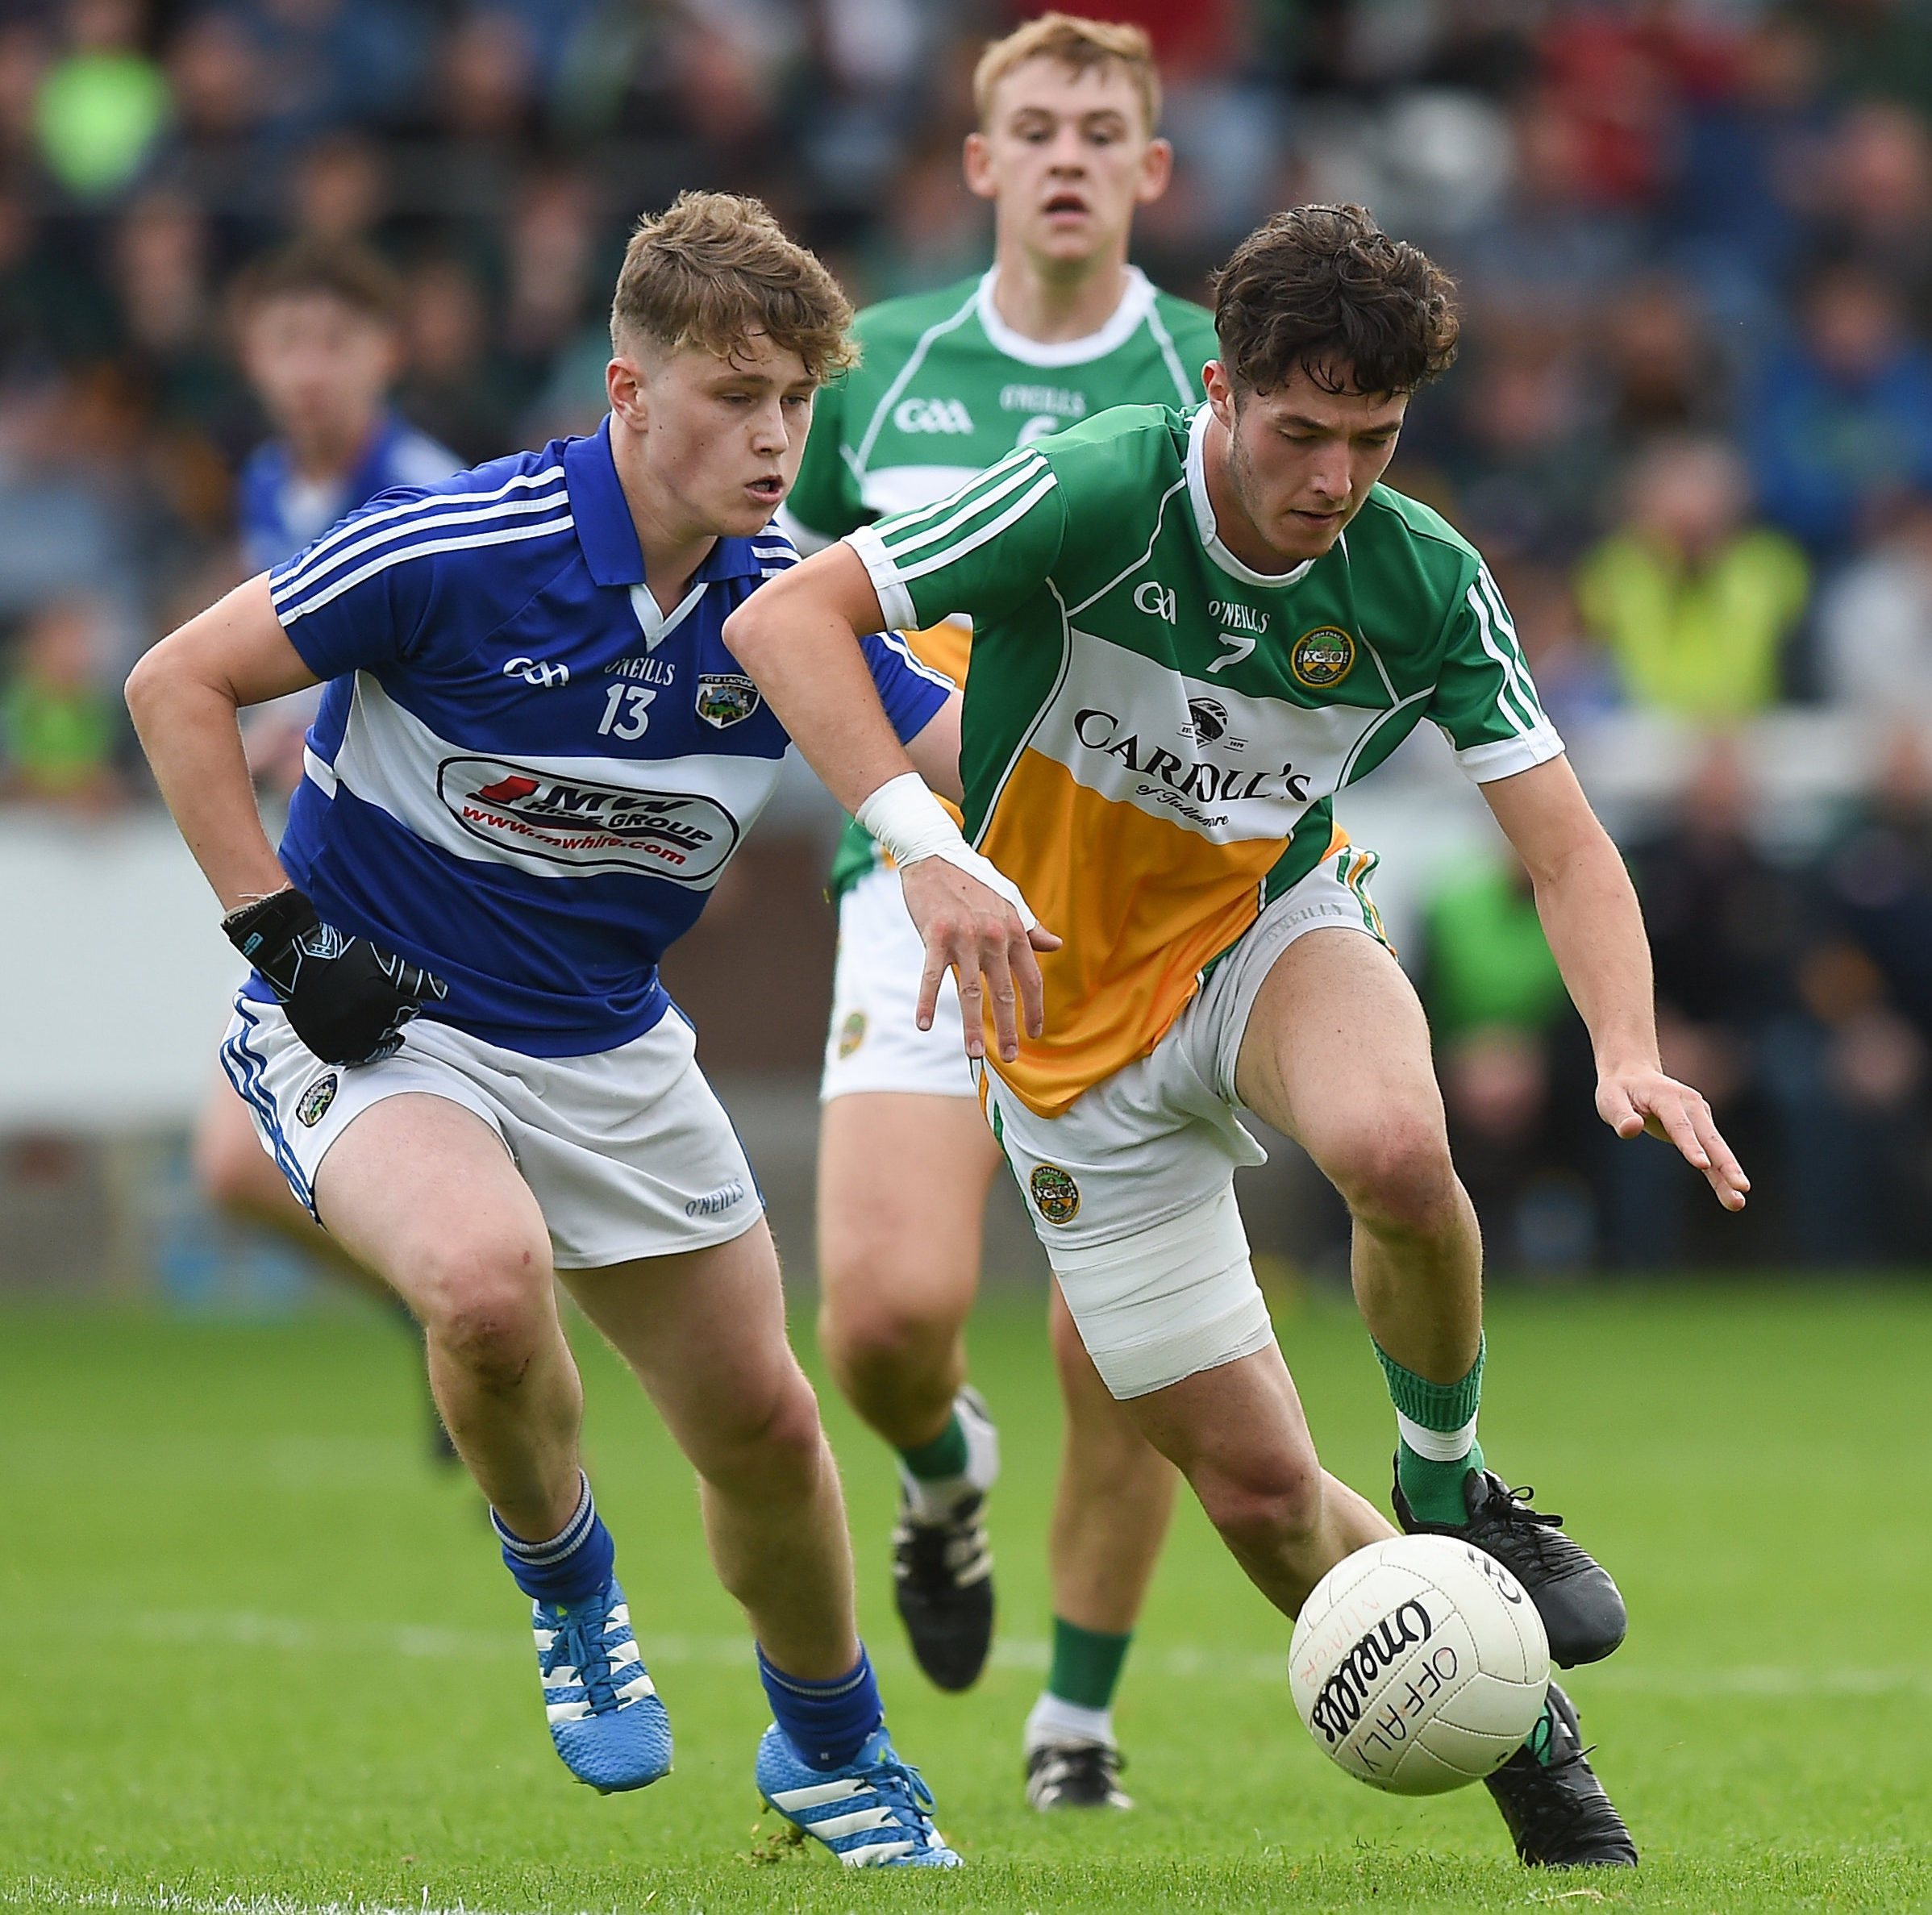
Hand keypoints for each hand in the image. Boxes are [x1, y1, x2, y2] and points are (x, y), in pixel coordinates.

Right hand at [224, 888, 447, 1066]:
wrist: (294, 958)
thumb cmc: (343, 956)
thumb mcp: (381, 960)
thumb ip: (414, 978)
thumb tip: (444, 992)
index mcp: (376, 999)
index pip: (408, 1009)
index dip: (407, 1002)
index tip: (400, 997)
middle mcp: (356, 1021)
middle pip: (390, 1029)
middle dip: (392, 1020)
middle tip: (385, 1010)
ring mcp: (336, 1035)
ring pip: (371, 1050)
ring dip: (379, 1041)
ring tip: (382, 1033)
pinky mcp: (320, 1045)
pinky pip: (346, 1059)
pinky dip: (356, 1052)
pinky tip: (360, 1041)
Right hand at [900, 858, 1059, 1063]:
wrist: (935, 854)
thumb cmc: (971, 881)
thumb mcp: (1008, 901)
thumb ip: (1030, 927)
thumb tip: (1055, 945)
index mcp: (1014, 930)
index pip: (1031, 979)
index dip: (1034, 1009)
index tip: (1035, 1033)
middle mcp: (994, 936)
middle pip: (1004, 993)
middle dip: (1008, 1029)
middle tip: (1011, 1057)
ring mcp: (964, 937)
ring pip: (970, 991)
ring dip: (972, 1026)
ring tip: (975, 1053)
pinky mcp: (934, 935)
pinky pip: (931, 976)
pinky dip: (926, 1002)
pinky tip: (924, 1025)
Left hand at [1597, 1067, 1749, 1210]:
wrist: (1633, 1075)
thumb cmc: (1619, 1091)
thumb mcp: (1610, 1099)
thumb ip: (1621, 1115)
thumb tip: (1631, 1130)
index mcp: (1668, 1098)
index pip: (1680, 1126)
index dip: (1691, 1146)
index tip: (1703, 1166)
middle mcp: (1690, 1105)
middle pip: (1709, 1138)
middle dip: (1725, 1163)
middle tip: (1741, 1186)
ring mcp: (1699, 1115)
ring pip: (1716, 1147)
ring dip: (1730, 1172)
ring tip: (1740, 1197)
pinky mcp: (1701, 1127)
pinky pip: (1712, 1153)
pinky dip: (1721, 1174)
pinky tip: (1733, 1194)